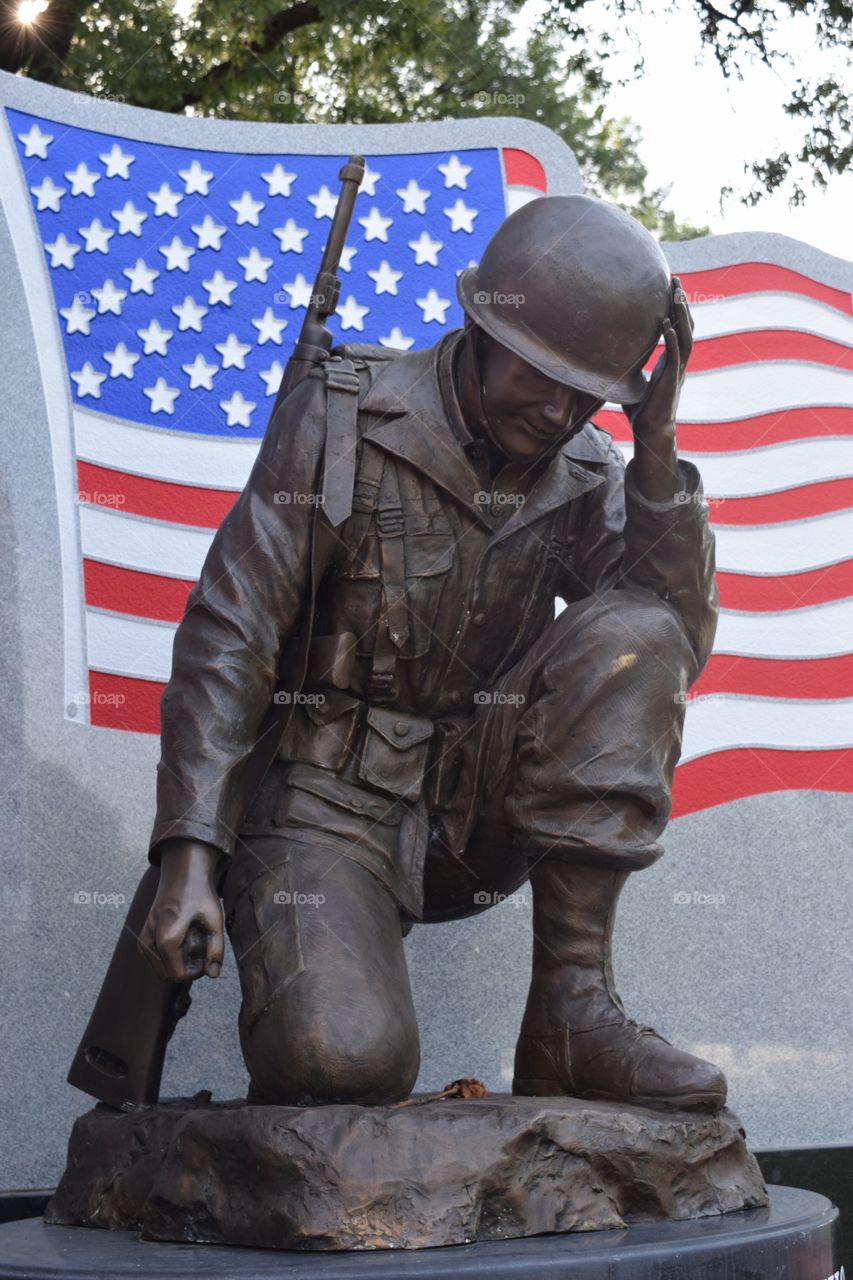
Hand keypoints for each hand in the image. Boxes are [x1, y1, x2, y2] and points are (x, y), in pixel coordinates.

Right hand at [139, 839, 224, 981]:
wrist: (182, 873)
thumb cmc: (200, 894)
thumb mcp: (215, 919)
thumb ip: (216, 949)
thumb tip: (213, 975)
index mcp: (166, 939)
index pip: (178, 975)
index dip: (197, 972)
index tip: (207, 955)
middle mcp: (149, 941)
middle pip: (168, 975)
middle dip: (186, 969)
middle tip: (201, 949)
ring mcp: (143, 939)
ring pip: (160, 970)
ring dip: (176, 965)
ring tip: (191, 943)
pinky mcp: (142, 937)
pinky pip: (155, 960)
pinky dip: (168, 959)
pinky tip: (182, 941)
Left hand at [623, 277, 693, 442]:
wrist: (650, 431)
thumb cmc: (640, 409)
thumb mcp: (632, 382)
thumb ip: (627, 368)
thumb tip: (605, 360)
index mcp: (670, 360)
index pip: (678, 328)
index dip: (676, 308)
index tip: (670, 287)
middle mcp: (677, 362)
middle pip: (685, 325)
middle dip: (681, 302)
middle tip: (676, 279)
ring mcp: (676, 370)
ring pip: (685, 337)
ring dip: (681, 315)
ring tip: (676, 294)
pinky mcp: (670, 381)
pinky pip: (674, 356)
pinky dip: (671, 340)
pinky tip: (667, 325)